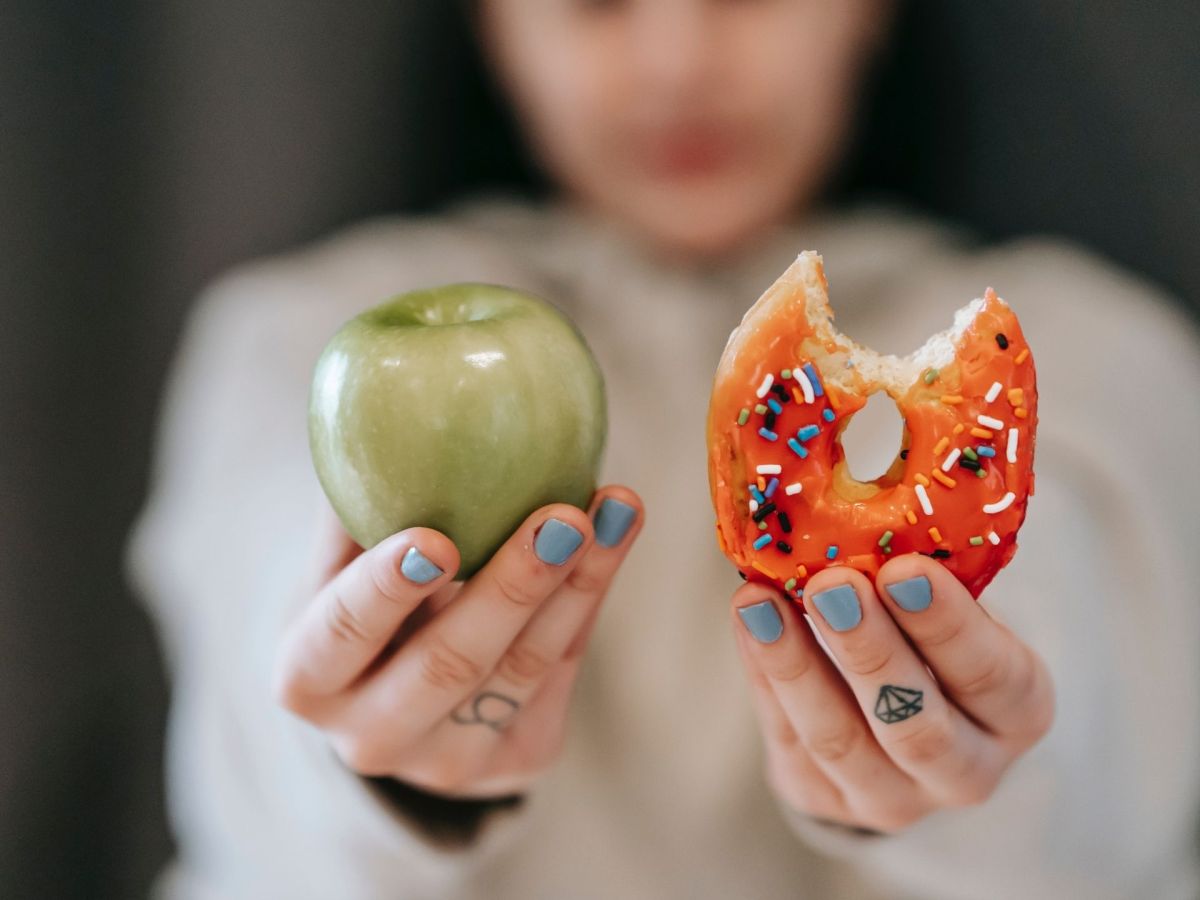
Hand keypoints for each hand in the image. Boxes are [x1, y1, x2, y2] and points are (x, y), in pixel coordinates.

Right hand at [274, 486, 642, 797]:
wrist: (396, 698)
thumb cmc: (361, 601)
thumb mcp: (337, 562)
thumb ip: (356, 503)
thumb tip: (385, 401)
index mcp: (308, 679)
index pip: (341, 635)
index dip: (385, 589)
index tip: (435, 538)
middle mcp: (371, 737)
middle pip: (448, 663)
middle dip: (512, 588)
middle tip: (562, 516)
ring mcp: (447, 763)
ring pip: (522, 670)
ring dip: (577, 584)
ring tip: (615, 510)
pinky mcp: (517, 760)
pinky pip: (561, 672)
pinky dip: (589, 598)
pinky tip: (614, 537)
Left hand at [731, 555, 1053, 832]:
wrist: (897, 720)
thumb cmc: (932, 638)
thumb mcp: (953, 608)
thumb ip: (925, 575)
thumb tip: (867, 493)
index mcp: (1017, 711)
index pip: (993, 676)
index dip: (948, 626)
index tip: (904, 568)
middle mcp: (966, 770)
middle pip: (917, 725)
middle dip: (870, 650)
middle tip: (831, 584)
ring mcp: (892, 798)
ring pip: (840, 740)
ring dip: (795, 665)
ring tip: (761, 600)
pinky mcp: (823, 801)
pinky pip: (787, 737)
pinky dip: (764, 673)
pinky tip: (749, 619)